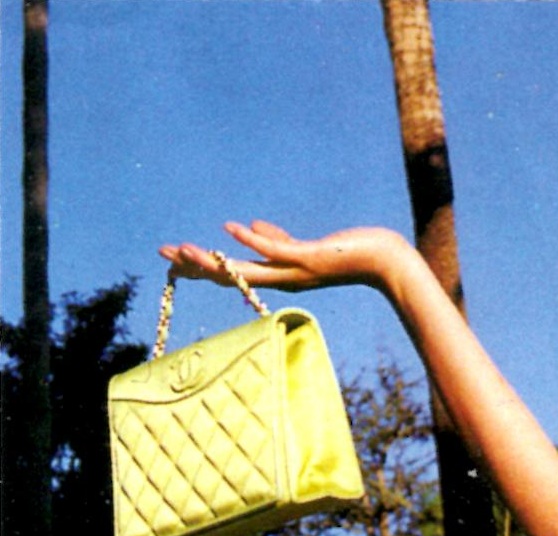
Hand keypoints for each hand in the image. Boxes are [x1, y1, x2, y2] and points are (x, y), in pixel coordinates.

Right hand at [158, 222, 414, 293]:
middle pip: (231, 276)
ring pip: (246, 269)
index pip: (235, 274)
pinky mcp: (312, 258)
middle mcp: (284, 278)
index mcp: (280, 275)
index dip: (205, 268)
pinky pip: (277, 251)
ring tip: (184, 250)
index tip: (176, 260)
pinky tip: (230, 228)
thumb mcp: (307, 246)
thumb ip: (278, 240)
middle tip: (164, 257)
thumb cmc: (349, 253)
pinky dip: (253, 240)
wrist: (387, 262)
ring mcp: (297, 270)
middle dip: (197, 266)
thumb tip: (251, 228)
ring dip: (214, 260)